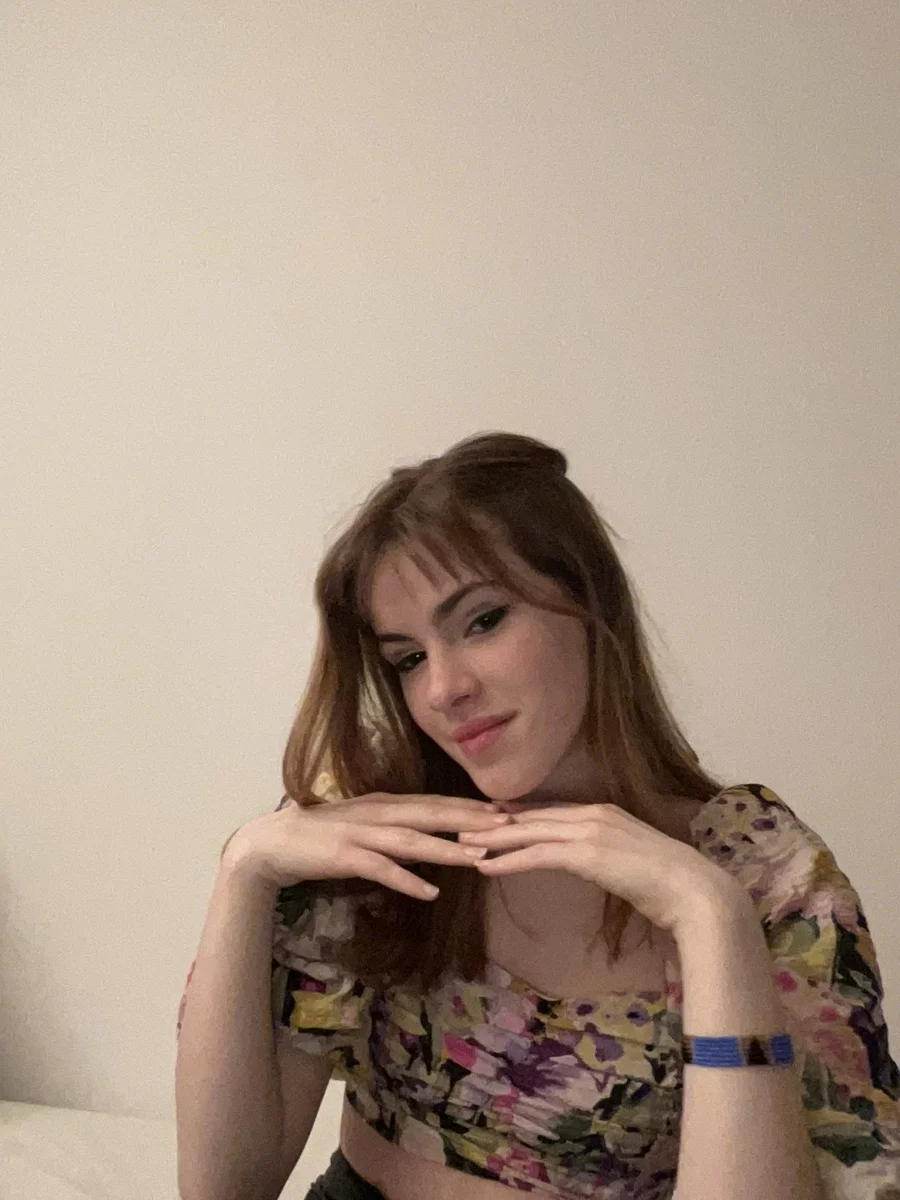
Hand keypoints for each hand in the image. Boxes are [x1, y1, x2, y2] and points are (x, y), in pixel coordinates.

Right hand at [223, 793, 510, 899]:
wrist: (270, 843)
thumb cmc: (319, 836)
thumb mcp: (363, 826)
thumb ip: (393, 829)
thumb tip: (426, 837)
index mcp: (383, 804)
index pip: (434, 803)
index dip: (469, 806)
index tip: (504, 810)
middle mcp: (377, 813)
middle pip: (431, 815)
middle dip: (471, 819)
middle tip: (508, 824)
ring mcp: (361, 833)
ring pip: (412, 840)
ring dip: (447, 848)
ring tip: (479, 856)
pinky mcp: (345, 856)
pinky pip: (381, 869)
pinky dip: (407, 879)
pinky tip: (431, 892)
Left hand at [459, 802, 740, 934]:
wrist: (695, 892)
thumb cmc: (671, 885)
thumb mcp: (633, 862)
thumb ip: (610, 856)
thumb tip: (597, 865)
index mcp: (606, 813)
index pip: (552, 811)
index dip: (520, 816)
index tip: (492, 820)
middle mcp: (595, 814)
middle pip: (534, 817)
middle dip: (496, 823)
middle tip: (464, 827)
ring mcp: (591, 831)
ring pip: (529, 832)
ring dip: (493, 840)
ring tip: (464, 845)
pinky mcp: (587, 854)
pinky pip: (537, 855)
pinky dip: (508, 860)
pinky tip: (485, 867)